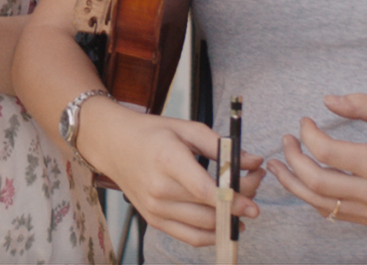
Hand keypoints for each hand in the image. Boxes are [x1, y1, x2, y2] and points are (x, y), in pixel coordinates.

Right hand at [79, 100, 263, 247]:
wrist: (112, 144)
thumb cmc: (150, 133)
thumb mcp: (186, 129)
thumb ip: (221, 146)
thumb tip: (253, 161)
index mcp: (168, 160)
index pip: (205, 190)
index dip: (234, 200)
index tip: (255, 204)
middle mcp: (159, 188)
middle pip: (209, 209)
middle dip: (239, 204)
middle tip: (254, 186)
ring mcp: (155, 208)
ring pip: (203, 227)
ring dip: (228, 220)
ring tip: (242, 204)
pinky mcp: (153, 219)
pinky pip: (189, 237)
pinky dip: (211, 235)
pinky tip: (225, 224)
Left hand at [265, 93, 366, 225]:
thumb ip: (363, 105)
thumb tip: (327, 100)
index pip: (325, 152)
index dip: (307, 134)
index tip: (305, 121)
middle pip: (315, 181)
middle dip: (292, 159)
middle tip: (285, 141)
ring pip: (319, 203)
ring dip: (293, 184)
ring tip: (278, 165)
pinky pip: (334, 213)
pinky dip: (313, 198)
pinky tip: (304, 181)